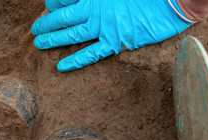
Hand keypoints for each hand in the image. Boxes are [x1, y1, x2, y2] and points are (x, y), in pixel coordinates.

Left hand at [31, 0, 193, 71]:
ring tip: (39, 44)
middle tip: (35, 29)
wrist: (172, 1)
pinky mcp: (115, 42)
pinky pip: (90, 54)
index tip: (49, 7)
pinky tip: (60, 66)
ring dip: (52, 39)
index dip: (53, 3)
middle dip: (46, 23)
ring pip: (71, 35)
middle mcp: (95, 9)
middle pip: (63, 17)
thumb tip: (87, 2)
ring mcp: (104, 27)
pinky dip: (74, 61)